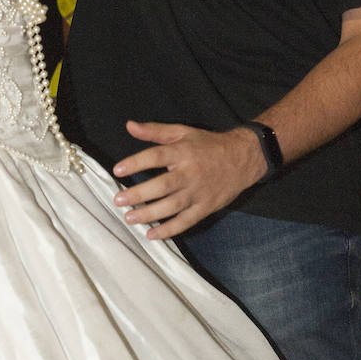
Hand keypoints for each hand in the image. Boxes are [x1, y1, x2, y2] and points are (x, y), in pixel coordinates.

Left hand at [111, 120, 264, 238]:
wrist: (242, 159)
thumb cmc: (208, 145)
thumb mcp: (182, 132)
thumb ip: (155, 131)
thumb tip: (129, 126)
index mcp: (183, 152)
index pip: (156, 156)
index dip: (136, 162)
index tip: (118, 170)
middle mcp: (190, 173)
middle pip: (162, 185)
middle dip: (139, 194)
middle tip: (119, 200)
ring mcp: (198, 192)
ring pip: (172, 206)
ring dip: (149, 214)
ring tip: (130, 218)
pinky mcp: (205, 208)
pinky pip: (185, 222)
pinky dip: (169, 230)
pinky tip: (152, 234)